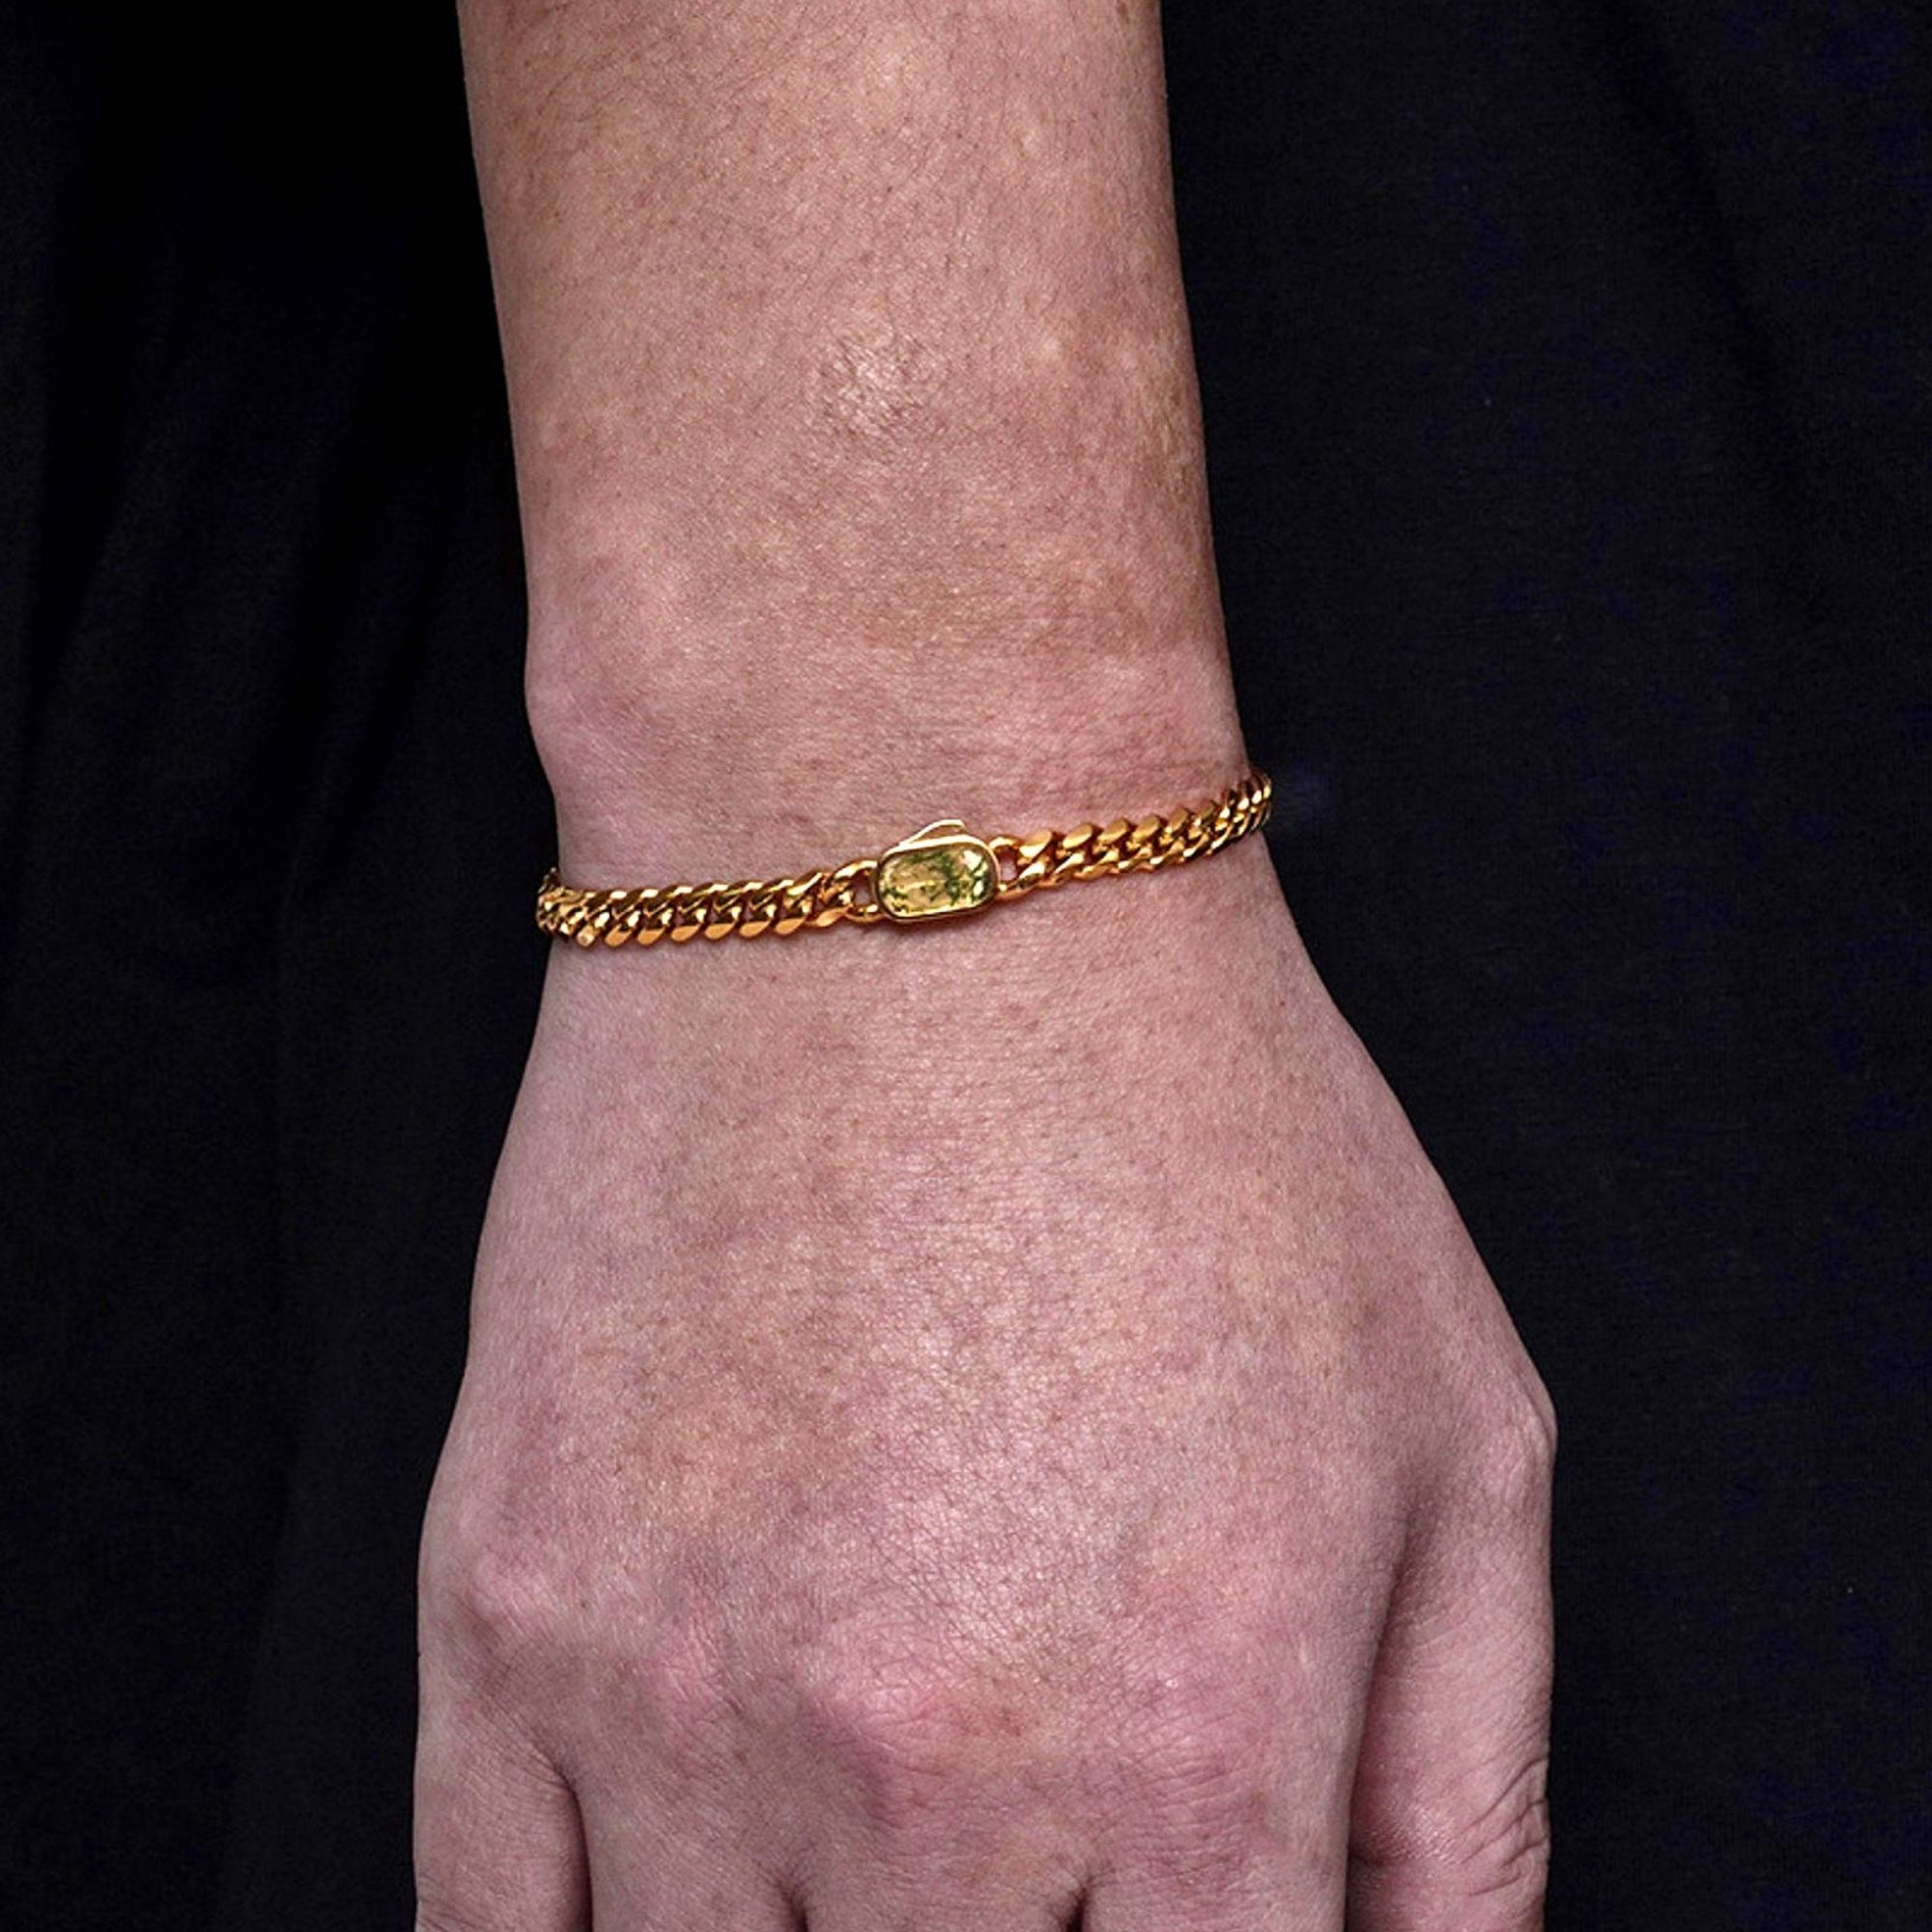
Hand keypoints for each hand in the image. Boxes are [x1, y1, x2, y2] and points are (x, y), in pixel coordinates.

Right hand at [414, 838, 1553, 1928]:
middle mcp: (924, 1778)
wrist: (901, 874)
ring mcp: (677, 1710)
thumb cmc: (1198, 1125)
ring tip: (875, 1843)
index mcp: (1193, 1751)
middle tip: (1029, 1856)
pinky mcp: (505, 1615)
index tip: (1159, 1910)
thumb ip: (1469, 1787)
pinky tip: (684, 1887)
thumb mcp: (1453, 1434)